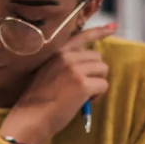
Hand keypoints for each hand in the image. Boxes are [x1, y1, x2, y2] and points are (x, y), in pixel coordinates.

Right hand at [0, 24, 114, 143]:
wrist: (32, 116)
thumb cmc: (39, 98)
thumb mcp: (48, 71)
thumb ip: (66, 63)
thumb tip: (90, 62)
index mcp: (58, 52)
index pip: (82, 36)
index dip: (99, 31)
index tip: (112, 27)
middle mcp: (66, 57)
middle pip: (98, 58)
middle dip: (95, 72)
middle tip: (83, 86)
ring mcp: (75, 70)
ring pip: (103, 70)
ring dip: (97, 83)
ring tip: (84, 94)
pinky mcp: (83, 85)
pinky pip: (103, 85)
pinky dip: (98, 95)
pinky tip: (85, 102)